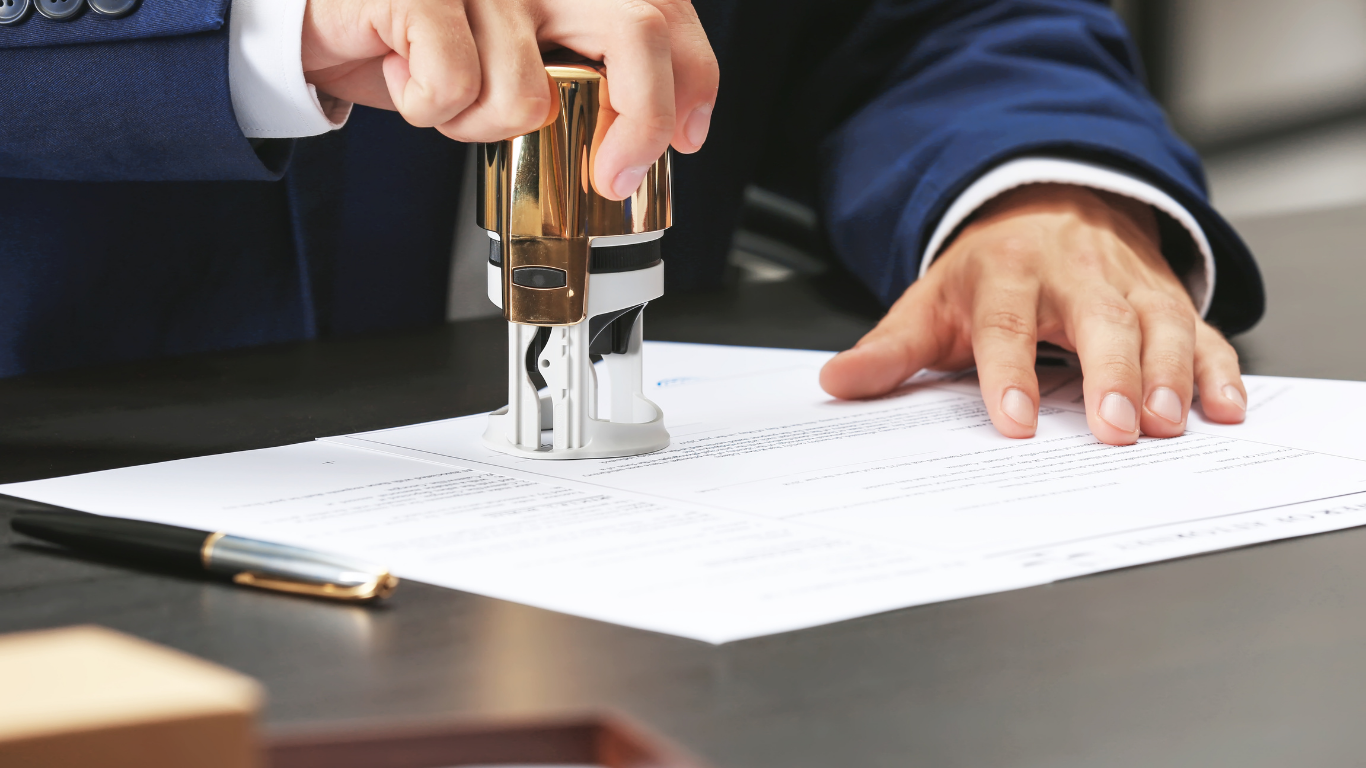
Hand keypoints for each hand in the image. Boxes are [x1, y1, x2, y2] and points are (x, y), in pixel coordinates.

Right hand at [301, 0, 718, 198]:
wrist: (319, 19)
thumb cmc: (423, 41)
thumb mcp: (523, 56)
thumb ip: (585, 72)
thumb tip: (653, 135)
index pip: (665, 8)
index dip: (694, 77)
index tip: (689, 136)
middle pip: (636, 32)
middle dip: (641, 121)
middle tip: (615, 174)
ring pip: (530, 92)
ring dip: (484, 125)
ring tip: (451, 98)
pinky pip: (456, 85)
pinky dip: (432, 109)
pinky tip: (409, 79)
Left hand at [819, 184, 1248, 445]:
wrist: (1048, 202)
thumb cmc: (986, 271)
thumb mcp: (930, 303)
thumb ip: (889, 350)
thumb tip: (836, 383)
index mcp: (1004, 273)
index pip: (1005, 326)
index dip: (1009, 373)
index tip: (1013, 422)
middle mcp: (1072, 272)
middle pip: (1096, 320)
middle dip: (1110, 372)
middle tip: (1117, 427)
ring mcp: (1127, 282)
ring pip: (1157, 323)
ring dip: (1168, 373)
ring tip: (1169, 423)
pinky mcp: (1166, 297)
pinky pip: (1199, 329)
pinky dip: (1218, 366)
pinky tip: (1224, 407)